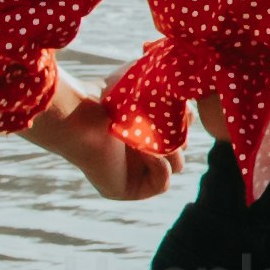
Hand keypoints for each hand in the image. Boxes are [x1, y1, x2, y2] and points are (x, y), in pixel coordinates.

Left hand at [23, 72, 179, 199]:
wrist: (83, 115)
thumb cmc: (109, 95)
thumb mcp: (147, 81)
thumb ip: (168, 79)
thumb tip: (186, 82)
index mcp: (146, 128)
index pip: (181, 130)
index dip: (184, 120)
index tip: (180, 108)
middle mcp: (141, 150)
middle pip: (182, 148)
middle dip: (179, 135)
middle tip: (166, 123)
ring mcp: (135, 172)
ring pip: (177, 165)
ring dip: (170, 150)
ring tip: (151, 135)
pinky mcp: (130, 189)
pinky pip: (163, 183)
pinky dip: (160, 166)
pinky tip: (146, 151)